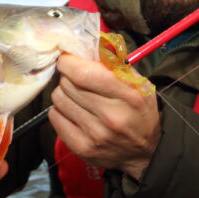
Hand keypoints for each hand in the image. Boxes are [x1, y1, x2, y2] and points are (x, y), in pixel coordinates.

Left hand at [49, 53, 159, 180]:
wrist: (144, 153)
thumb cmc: (139, 113)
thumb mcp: (139, 84)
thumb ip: (115, 63)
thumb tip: (88, 44)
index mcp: (127, 95)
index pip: (82, 73)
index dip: (68, 62)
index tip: (68, 59)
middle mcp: (111, 116)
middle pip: (67, 84)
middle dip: (68, 77)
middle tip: (77, 79)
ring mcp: (95, 134)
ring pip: (58, 99)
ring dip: (64, 93)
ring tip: (77, 97)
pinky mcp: (81, 148)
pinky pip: (54, 117)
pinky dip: (60, 111)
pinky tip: (74, 112)